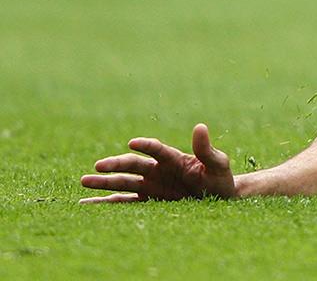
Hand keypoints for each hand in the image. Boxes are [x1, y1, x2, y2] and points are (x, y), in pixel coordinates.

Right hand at [81, 124, 235, 202]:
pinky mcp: (148, 201)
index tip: (133, 142)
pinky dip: (106, 203)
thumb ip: (207, 150)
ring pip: (123, 183)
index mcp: (174, 159)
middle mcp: (158, 170)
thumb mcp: (218, 165)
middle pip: (133, 165)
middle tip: (97, 165)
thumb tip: (200, 127)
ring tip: (83, 181)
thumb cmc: (219, 179)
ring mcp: (150, 186)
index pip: (156, 150)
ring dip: (104, 182)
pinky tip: (86, 204)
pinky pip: (123, 202)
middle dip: (116, 165)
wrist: (219, 198)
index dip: (146, 145)